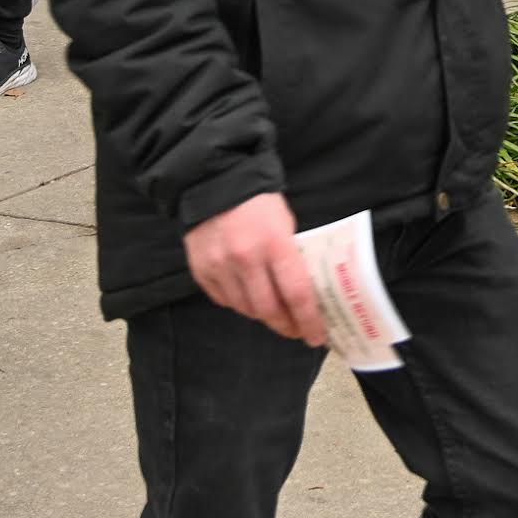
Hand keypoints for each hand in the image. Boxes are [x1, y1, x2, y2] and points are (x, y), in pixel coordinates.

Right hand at [183, 192, 327, 346]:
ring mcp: (220, 266)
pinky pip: (224, 300)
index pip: (297, 294)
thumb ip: (292, 256)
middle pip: (269, 310)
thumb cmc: (258, 201)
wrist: (213, 180)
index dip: (309, 321)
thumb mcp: (285, 222)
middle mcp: (245, 258)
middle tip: (296, 331)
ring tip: (273, 312)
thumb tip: (304, 293)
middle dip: (286, 326)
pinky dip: (238, 302)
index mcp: (275, 243)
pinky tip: (247, 295)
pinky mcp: (201, 270)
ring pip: (246, 309)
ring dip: (262, 315)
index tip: (317, 337)